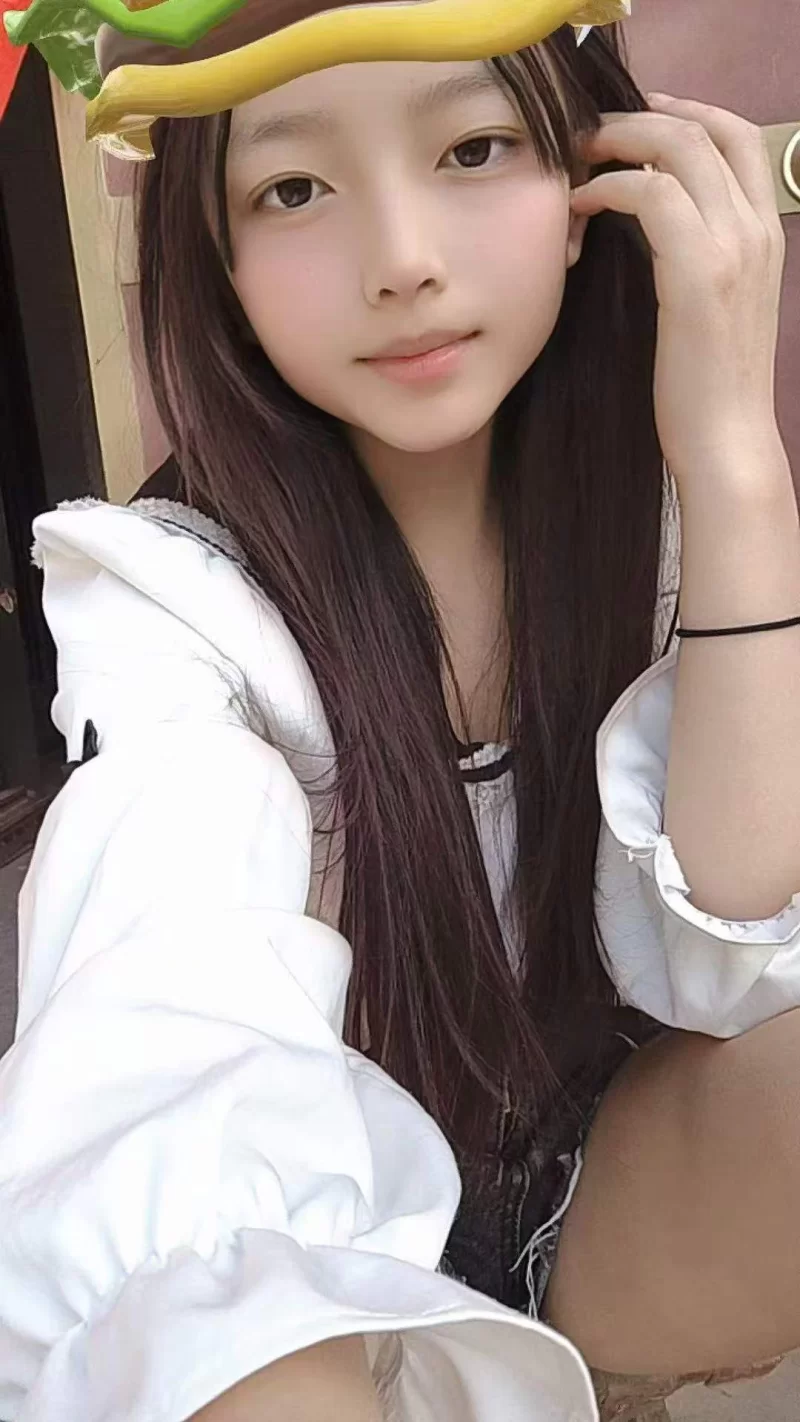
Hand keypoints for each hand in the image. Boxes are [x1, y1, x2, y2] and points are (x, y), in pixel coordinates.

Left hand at [570, 94, 787, 496]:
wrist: (727, 441)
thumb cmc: (707, 387)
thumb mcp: (710, 305)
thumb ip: (693, 255)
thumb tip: (647, 220)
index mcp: (764, 233)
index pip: (737, 136)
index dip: (686, 112)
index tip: (638, 115)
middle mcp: (757, 229)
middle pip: (706, 129)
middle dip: (642, 117)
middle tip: (591, 130)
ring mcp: (733, 247)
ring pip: (679, 149)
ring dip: (620, 142)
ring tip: (579, 159)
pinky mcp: (699, 272)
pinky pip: (650, 195)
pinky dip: (609, 188)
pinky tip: (581, 208)